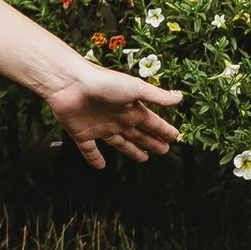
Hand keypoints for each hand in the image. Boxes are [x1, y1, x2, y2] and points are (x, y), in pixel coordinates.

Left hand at [41, 65, 181, 168]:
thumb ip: (156, 96)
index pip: (152, 123)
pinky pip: (90, 150)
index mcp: (131, 110)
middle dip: (152, 142)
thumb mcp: (135, 88)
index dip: (163, 131)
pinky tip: (102, 167)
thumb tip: (180, 98)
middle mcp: (117, 119)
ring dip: (132, 151)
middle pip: (139, 135)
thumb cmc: (103, 82)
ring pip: (120, 143)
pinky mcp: (82, 134)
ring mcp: (99, 127)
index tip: (175, 137)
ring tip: (144, 158)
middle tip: (164, 150)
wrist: (69, 83)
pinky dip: (95, 159)